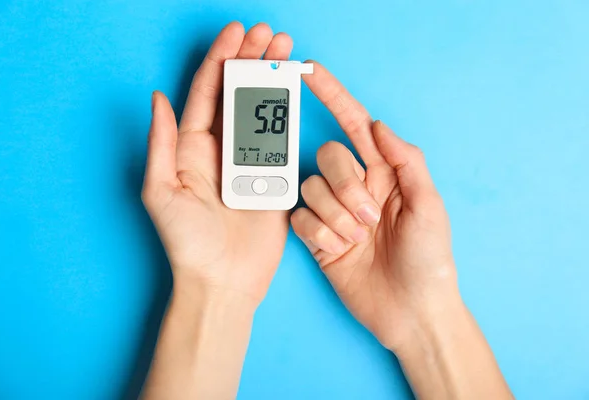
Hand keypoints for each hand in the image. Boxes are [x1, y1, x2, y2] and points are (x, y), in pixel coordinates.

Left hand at [142, 22, 293, 305]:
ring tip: (286, 52)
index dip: (221, 60)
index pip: (206, 93)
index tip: (238, 32)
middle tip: (270, 34)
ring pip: (262, 112)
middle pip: (237, 95)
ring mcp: (249, 163)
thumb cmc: (188, 242)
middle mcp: (220, 150)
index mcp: (191, 149)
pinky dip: (290, 115)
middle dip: (252, 60)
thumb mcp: (161, 192)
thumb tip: (157, 98)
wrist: (223, 281)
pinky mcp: (273, 179)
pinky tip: (295, 92)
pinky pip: (282, 141)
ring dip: (273, 81)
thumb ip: (161, 144)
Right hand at [291, 62, 457, 352]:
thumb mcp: (430, 206)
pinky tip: (342, 252)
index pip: (354, 125)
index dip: (333, 96)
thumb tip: (377, 125)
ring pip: (310, 189)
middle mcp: (356, 187)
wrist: (410, 310)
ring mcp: (334, 212)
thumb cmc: (428, 259)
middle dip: (343, 186)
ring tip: (358, 241)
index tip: (310, 71)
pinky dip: (320, 235)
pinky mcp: (317, 237)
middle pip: (327, 157)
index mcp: (384, 173)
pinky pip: (300, 219)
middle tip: (369, 219)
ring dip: (335, 217)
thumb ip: (406, 161)